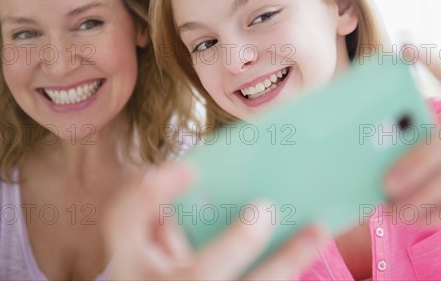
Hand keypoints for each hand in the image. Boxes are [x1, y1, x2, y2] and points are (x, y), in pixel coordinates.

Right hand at [104, 163, 326, 279]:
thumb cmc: (156, 268)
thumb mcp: (149, 250)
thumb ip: (168, 226)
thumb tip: (220, 183)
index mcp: (129, 257)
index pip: (125, 218)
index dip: (155, 192)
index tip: (193, 169)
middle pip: (199, 275)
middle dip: (237, 243)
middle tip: (266, 208)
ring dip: (284, 262)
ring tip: (315, 231)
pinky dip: (283, 269)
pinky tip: (308, 249)